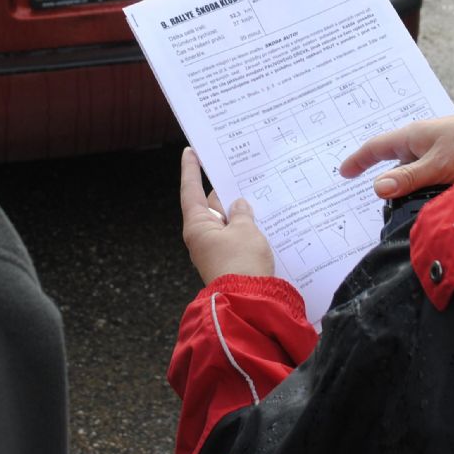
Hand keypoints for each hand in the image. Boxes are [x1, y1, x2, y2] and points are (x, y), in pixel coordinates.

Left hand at [179, 147, 275, 284]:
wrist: (250, 302)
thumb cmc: (242, 263)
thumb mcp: (245, 230)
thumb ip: (242, 213)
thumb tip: (239, 206)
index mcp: (198, 225)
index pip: (191, 190)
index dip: (191, 169)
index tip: (190, 151)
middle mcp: (202, 237)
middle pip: (212, 205)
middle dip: (225, 190)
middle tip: (237, 169)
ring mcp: (216, 250)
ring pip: (227, 221)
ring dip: (240, 210)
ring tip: (257, 191)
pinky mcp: (230, 261)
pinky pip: (236, 236)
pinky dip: (247, 227)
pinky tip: (263, 219)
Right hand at [338, 103, 453, 198]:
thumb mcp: (439, 165)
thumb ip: (409, 178)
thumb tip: (377, 187)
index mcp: (415, 135)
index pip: (377, 147)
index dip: (359, 160)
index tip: (343, 173)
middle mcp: (426, 140)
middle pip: (397, 161)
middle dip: (387, 179)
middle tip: (381, 205)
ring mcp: (443, 149)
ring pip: (417, 170)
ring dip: (410, 187)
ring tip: (407, 210)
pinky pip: (434, 174)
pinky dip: (428, 188)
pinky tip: (434, 203)